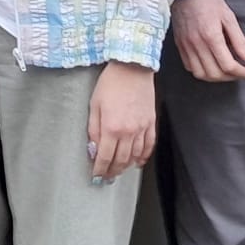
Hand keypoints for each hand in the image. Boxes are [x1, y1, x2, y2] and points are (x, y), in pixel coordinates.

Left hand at [87, 62, 155, 180]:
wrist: (132, 68)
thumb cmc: (110, 83)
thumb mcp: (94, 105)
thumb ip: (93, 130)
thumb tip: (93, 149)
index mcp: (111, 128)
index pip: (105, 157)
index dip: (100, 169)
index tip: (96, 176)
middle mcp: (128, 132)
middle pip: (121, 160)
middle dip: (112, 171)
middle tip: (107, 176)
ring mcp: (142, 128)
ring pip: (135, 156)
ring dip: (126, 166)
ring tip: (119, 170)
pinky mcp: (151, 123)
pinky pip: (149, 146)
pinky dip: (143, 156)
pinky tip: (138, 161)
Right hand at [171, 0, 244, 81]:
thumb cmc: (210, 2)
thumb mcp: (229, 18)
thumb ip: (240, 41)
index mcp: (211, 36)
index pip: (228, 65)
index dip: (242, 73)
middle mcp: (197, 44)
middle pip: (215, 74)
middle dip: (231, 77)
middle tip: (240, 72)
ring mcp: (186, 46)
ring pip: (200, 74)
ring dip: (215, 78)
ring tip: (226, 72)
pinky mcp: (179, 45)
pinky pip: (189, 67)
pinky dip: (201, 71)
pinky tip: (210, 65)